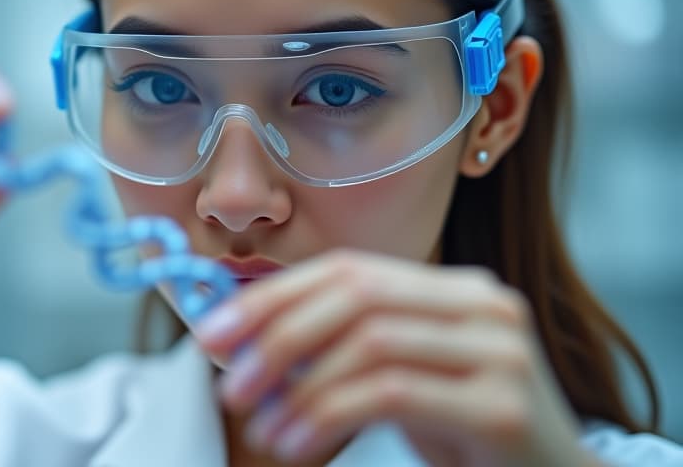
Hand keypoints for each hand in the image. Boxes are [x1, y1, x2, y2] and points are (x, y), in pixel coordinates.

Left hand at [195, 250, 594, 465]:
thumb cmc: (464, 430)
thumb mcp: (401, 375)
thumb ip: (343, 349)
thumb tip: (243, 342)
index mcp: (452, 286)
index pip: (347, 269)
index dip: (273, 296)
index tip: (213, 332)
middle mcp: (480, 304)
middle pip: (355, 294)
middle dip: (277, 336)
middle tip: (229, 385)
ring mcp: (497, 350)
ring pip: (369, 341)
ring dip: (298, 387)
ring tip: (261, 428)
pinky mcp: (500, 404)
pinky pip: (390, 393)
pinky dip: (327, 414)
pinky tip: (295, 444)